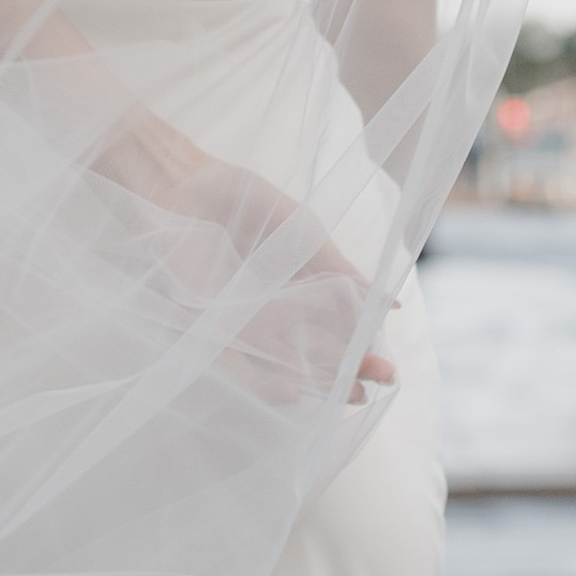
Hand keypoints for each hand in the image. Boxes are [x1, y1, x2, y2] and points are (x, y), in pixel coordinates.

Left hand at [92, 110, 394, 398]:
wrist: (187, 181)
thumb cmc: (243, 199)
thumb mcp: (302, 232)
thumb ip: (339, 268)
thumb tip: (388, 302)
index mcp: (296, 287)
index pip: (335, 327)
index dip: (360, 349)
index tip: (388, 368)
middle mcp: (272, 310)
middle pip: (315, 350)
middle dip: (346, 371)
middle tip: (376, 385)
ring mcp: (243, 320)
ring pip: (283, 362)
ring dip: (315, 381)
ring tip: (346, 394)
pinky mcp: (210, 323)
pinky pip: (238, 360)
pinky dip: (263, 379)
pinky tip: (292, 390)